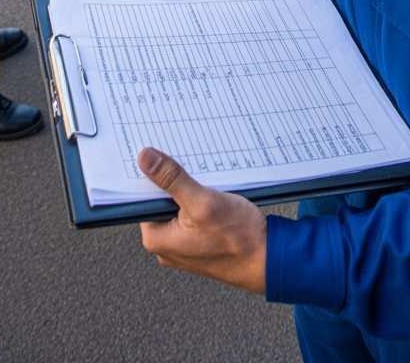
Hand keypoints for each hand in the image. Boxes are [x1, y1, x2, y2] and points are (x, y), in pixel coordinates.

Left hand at [139, 148, 266, 293]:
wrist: (269, 259)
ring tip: (205, 179)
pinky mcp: (199, 240)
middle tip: (185, 162)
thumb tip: (145, 159)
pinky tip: (213, 192)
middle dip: (171, 180)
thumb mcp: (202, 202)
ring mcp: (183, 244)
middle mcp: (166, 245)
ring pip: (177, 205)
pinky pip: (191, 213)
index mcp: (157, 239)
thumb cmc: (238, 239)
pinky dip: (199, 199)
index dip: (149, 173)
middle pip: (159, 200)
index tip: (156, 151)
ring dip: (188, 189)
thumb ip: (171, 180)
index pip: (141, 197)